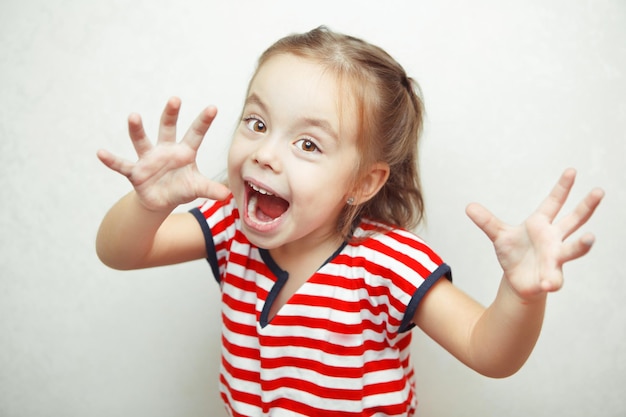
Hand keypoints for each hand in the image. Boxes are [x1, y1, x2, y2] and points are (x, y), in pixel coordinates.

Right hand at [97, 97, 230, 210]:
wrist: (161, 201)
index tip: (213, 107)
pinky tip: (101, 153)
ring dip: (137, 129)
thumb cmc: (181, 188)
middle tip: (175, 99)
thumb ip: (210, 189)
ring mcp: (149, 159)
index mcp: (185, 152)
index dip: (204, 121)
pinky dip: (111, 160)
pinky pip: (121, 165)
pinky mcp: (135, 172)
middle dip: (171, 114)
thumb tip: (227, 194)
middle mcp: (166, 150)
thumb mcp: (197, 188)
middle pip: (168, 128)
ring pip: (142, 141)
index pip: (196, 133)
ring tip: (133, 116)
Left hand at [466, 169, 603, 299]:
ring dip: (582, 245)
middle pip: (574, 220)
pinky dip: (552, 281)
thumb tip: (468, 206)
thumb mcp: (498, 236)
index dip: (562, 187)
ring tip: (590, 238)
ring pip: (573, 249)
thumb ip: (487, 222)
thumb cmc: (514, 254)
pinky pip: (554, 279)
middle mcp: (553, 238)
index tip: (571, 170)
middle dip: (586, 207)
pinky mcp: (551, 277)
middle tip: (599, 191)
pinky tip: (549, 283)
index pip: (554, 202)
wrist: (517, 280)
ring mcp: (555, 257)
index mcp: (541, 224)